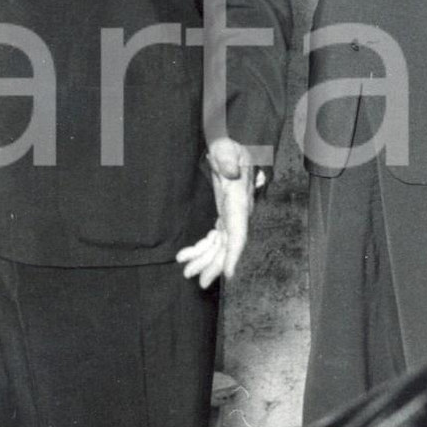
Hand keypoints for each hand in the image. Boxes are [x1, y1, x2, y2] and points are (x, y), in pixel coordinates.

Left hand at [175, 137, 262, 288]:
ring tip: (187, 271)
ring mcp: (232, 217)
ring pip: (220, 246)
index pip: (239, 234)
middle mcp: (239, 215)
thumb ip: (227, 158)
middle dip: (214, 265)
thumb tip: (228, 172)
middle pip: (228, 246)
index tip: (228, 274)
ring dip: (204, 260)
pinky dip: (201, 248)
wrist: (230, 145)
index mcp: (240, 203)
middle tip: (198, 281)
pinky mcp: (225, 216)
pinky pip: (214, 238)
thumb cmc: (229, 147)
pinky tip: (186, 255)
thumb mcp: (228, 148)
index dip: (234, 255)